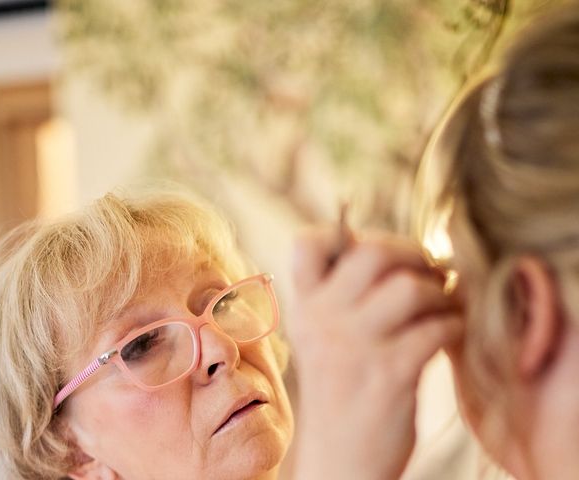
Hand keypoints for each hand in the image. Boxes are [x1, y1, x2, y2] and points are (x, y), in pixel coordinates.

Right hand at [288, 228, 462, 479]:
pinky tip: (453, 332)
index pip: (309, 242)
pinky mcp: (390, 374)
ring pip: (411, 288)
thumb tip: (396, 250)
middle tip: (432, 269)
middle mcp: (322, 318)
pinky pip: (437, 327)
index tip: (376, 250)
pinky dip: (455, 324)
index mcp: (304, 306)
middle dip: (414, 253)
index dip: (346, 231)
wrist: (340, 459)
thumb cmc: (340, 390)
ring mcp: (354, 346)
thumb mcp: (321, 338)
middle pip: (374, 251)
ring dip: (442, 293)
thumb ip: (342, 296)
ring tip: (447, 305)